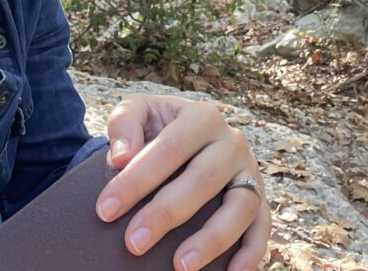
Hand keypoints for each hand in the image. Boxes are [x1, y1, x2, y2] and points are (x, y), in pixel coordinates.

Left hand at [94, 94, 270, 270]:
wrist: (186, 133)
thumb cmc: (157, 127)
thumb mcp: (138, 111)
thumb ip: (124, 124)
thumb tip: (121, 156)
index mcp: (201, 117)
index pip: (168, 149)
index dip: (136, 180)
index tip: (105, 210)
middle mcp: (231, 141)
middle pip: (203, 179)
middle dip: (166, 213)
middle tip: (133, 243)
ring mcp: (249, 171)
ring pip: (239, 206)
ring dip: (211, 239)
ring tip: (180, 266)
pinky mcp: (260, 198)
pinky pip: (262, 226)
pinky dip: (252, 252)